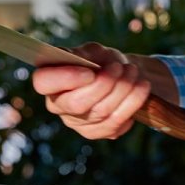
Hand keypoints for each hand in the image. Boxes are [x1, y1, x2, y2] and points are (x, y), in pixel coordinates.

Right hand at [31, 43, 160, 139]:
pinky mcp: (97, 132)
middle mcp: (58, 105)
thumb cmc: (101, 61)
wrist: (121, 76)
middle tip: (120, 68)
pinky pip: (116, 123)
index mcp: (49, 80)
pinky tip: (141, 88)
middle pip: (76, 103)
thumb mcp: (93, 51)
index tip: (89, 72)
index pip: (43, 82)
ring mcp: (77, 123)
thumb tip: (82, 63)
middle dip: (103, 85)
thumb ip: (85, 55)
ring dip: (123, 90)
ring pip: (101, 113)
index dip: (65, 79)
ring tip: (134, 72)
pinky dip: (132, 103)